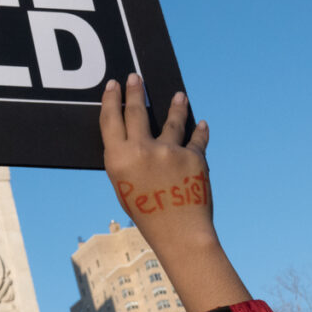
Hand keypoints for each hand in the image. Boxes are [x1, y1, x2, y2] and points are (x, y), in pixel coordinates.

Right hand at [101, 73, 212, 247]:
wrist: (180, 233)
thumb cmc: (147, 215)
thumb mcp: (123, 187)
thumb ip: (125, 160)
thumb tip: (133, 138)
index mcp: (118, 158)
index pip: (110, 119)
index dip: (110, 99)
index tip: (113, 85)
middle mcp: (142, 149)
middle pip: (136, 111)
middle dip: (135, 91)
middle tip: (135, 77)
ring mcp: (168, 151)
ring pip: (171, 119)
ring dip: (175, 105)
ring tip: (179, 95)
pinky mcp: (193, 156)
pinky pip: (196, 138)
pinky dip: (199, 131)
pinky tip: (201, 123)